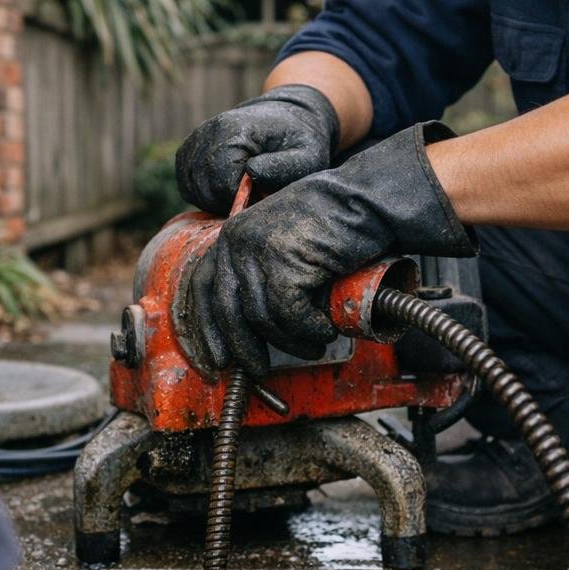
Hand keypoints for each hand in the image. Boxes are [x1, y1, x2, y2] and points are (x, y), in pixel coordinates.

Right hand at [175, 84, 340, 214]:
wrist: (286, 114)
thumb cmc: (299, 139)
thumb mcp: (306, 155)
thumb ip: (283, 167)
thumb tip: (251, 173)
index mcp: (235, 131)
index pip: (220, 181)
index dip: (238, 200)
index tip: (259, 198)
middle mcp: (209, 131)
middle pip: (202, 186)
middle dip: (226, 202)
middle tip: (252, 198)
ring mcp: (196, 138)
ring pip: (190, 186)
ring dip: (214, 199)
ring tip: (241, 194)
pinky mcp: (190, 148)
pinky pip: (186, 181)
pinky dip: (202, 192)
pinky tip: (226, 190)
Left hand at [183, 122, 475, 377]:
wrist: (365, 199)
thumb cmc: (330, 224)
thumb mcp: (282, 241)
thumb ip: (261, 270)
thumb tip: (250, 325)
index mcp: (232, 235)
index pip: (203, 287)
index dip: (208, 327)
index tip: (216, 357)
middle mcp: (238, 240)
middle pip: (228, 310)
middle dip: (244, 348)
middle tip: (260, 370)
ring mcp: (260, 250)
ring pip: (263, 318)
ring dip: (290, 341)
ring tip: (313, 344)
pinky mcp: (287, 263)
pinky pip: (290, 315)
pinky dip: (309, 329)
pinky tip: (325, 330)